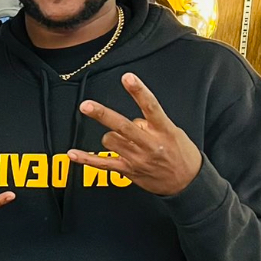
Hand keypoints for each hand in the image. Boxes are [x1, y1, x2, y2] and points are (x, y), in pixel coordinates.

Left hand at [68, 73, 201, 195]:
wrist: (188, 183)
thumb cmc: (180, 153)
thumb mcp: (174, 133)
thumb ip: (151, 124)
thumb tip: (133, 121)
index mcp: (164, 130)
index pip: (151, 107)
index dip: (139, 92)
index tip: (127, 77)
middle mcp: (150, 144)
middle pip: (122, 126)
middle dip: (103, 115)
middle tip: (86, 105)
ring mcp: (138, 159)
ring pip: (110, 140)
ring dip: (110, 136)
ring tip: (124, 140)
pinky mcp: (129, 171)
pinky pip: (103, 164)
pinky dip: (86, 159)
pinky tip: (73, 153)